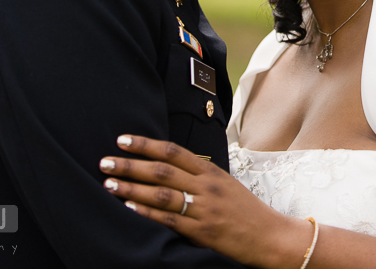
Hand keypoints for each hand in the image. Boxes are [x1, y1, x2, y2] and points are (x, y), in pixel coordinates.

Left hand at [100, 135, 308, 267]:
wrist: (270, 236)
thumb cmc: (245, 210)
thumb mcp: (225, 185)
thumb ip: (199, 176)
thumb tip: (168, 167)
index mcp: (211, 172)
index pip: (173, 151)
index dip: (146, 144)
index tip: (122, 140)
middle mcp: (206, 187)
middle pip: (162, 171)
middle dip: (131, 165)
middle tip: (105, 161)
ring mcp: (204, 209)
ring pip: (162, 194)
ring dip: (132, 188)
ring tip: (109, 184)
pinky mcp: (202, 232)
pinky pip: (169, 220)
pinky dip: (147, 213)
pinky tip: (129, 207)